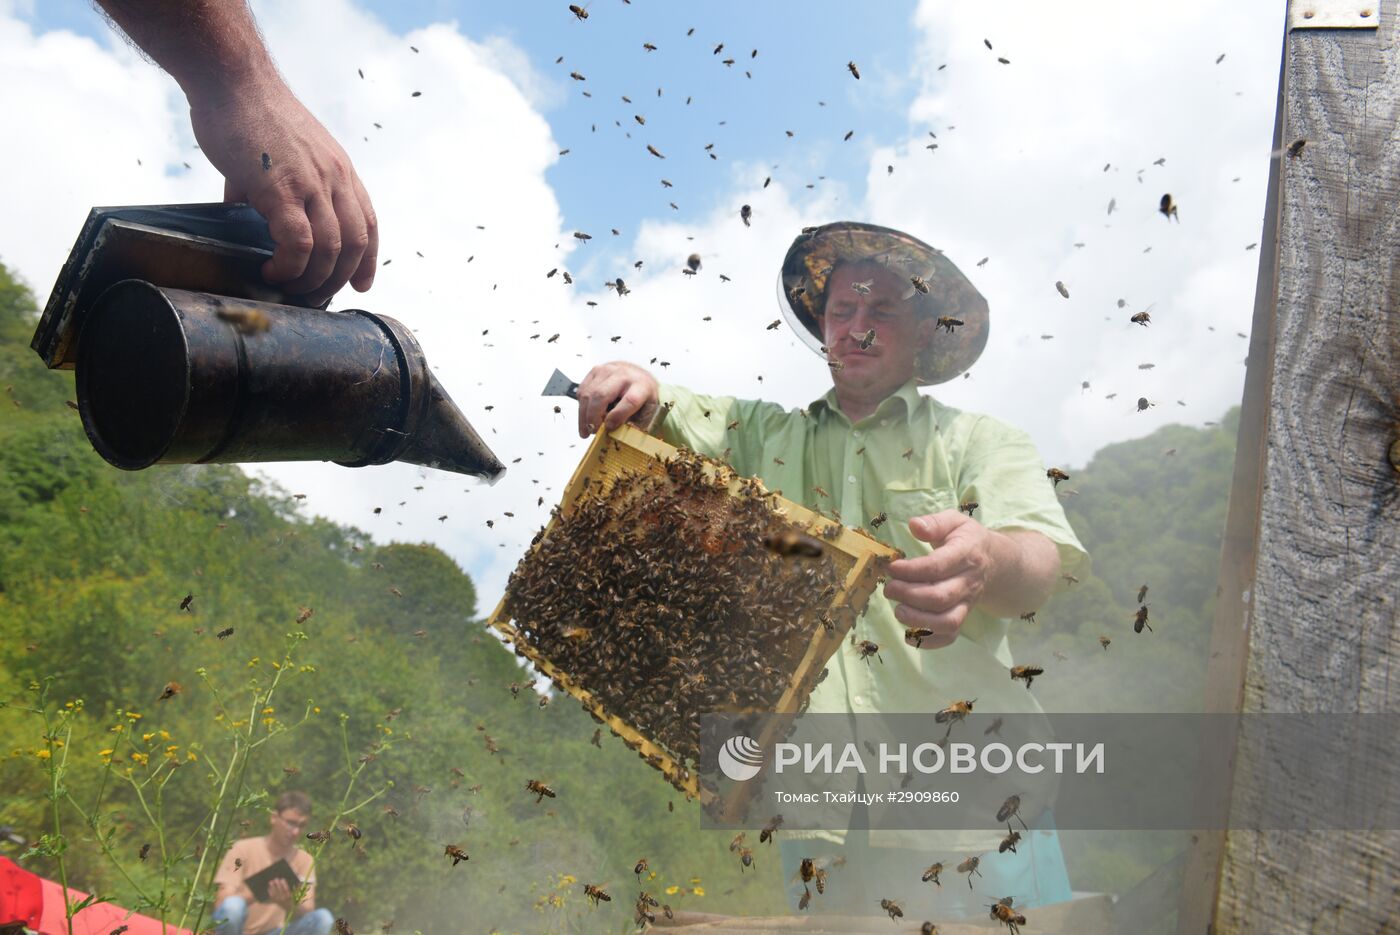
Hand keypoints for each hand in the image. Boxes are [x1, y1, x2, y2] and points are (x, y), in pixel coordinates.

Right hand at [188, 75, 377, 304]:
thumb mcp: (279, 152)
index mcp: (339, 169)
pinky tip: (271, 271)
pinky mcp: (281, 189)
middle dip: (337, 279)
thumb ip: (275, 185)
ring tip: (289, 288)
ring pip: (331, 250)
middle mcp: (334, 177)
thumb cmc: (245, 111)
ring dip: (312, 279)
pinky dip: (289, 267)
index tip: (359, 283)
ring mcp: (312, 183)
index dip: (367, 259)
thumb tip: (247, 211)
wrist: (230, 78)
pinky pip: (299, 243)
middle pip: (354, 244)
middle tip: (313, 296)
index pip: (367, 222)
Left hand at [265, 876, 294, 910]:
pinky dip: (270, 892)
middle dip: (277, 884)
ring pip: (275, 893)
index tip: (282, 879)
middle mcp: (284, 899)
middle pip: (280, 890)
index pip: (287, 889)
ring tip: (270, 881)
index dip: (284, 884)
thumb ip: (295, 886)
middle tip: (276, 879)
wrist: (289, 908)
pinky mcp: (275, 902)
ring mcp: (279, 901)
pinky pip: (272, 897)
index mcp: (290, 896)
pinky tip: (269, 887)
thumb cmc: (293, 898)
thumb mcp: (296, 893)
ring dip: (272, 887)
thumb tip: (293, 876)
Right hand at [575, 361, 658, 437]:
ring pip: (588, 394)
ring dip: (583, 415)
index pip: (630, 400)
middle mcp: (623, 375)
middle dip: (593, 417)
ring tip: (586, 429)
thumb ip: (635, 422)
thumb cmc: (641, 394)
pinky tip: (586, 415)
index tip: (608, 428)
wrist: (636, 374)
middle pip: (601, 395)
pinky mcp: (594, 371)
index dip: (617, 416)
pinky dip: (581, 406)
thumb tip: (617, 435)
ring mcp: (607, 371)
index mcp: (641, 386)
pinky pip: (582, 390)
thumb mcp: (647, 410)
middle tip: (592, 431)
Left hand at [882, 511, 994, 648]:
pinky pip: (950, 636)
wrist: (995, 562)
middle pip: (940, 597)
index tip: (891, 568)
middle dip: (909, 595)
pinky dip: (929, 641)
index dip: (911, 570)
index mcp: (966, 554)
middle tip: (889, 589)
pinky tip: (909, 635)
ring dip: (918, 620)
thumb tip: (914, 525)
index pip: (937, 567)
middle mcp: (968, 582)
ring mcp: (967, 603)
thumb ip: (934, 522)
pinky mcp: (963, 617)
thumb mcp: (955, 521)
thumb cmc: (966, 539)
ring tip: (898, 610)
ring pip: (947, 621)